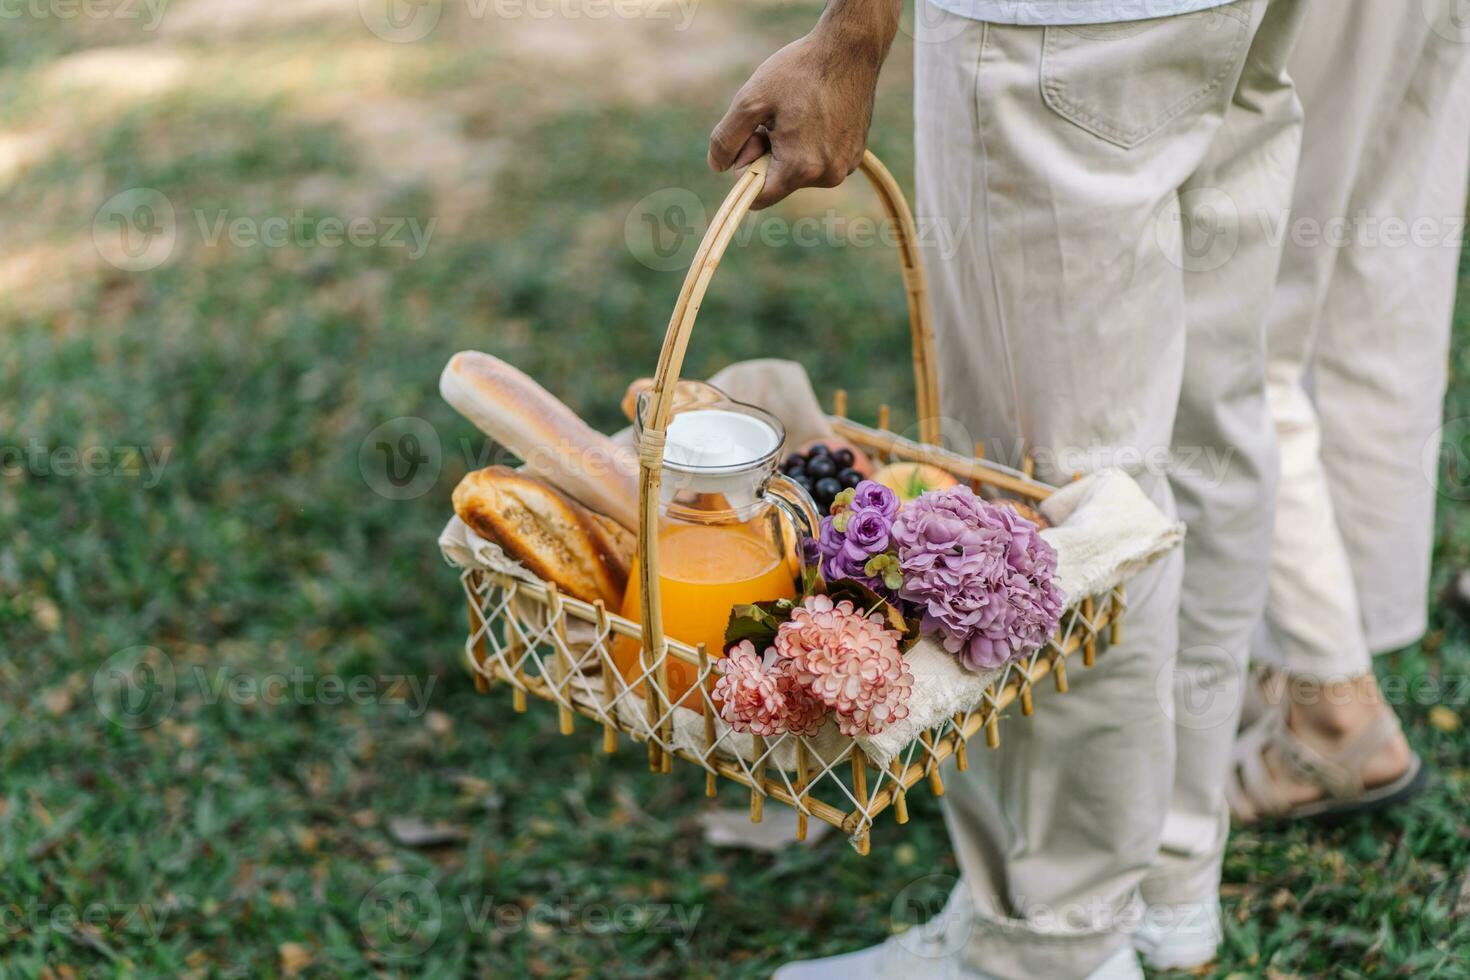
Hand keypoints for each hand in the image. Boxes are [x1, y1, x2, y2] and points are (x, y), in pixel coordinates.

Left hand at [708, 1, 898, 209]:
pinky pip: (819, 162)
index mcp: (800, 168)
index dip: (746, 167)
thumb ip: (727, 139)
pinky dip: (811, 143)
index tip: (753, 136)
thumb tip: (718, 167)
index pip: (758, 197)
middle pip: (779, 182)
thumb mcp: (751, 100)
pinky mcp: (856, 156)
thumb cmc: (800, 71)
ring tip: (800, 111)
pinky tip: (818, 112)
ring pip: (799, 171)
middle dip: (769, 153)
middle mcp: (827, 176)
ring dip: (790, 147)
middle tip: (777, 116)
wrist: (850, 49)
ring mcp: (845, 167)